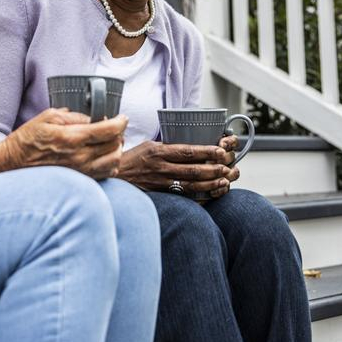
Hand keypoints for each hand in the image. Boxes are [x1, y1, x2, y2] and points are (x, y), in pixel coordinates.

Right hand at [0, 108, 125, 179]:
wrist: (13, 164)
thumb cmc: (28, 139)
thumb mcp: (48, 117)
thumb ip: (74, 116)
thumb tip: (93, 118)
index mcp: (72, 138)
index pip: (109, 130)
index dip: (120, 121)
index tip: (121, 117)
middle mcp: (80, 157)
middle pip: (115, 144)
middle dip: (118, 133)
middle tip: (114, 127)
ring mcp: (81, 171)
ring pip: (114, 161)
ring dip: (116, 149)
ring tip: (110, 142)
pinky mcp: (80, 180)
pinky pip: (106, 173)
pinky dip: (110, 163)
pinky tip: (103, 156)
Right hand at [117, 140, 237, 197]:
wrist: (113, 177)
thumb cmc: (131, 160)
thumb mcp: (148, 146)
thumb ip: (167, 146)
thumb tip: (190, 144)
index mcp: (158, 151)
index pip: (187, 151)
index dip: (207, 151)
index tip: (221, 151)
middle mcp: (161, 167)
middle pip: (193, 169)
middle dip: (214, 169)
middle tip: (229, 167)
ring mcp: (160, 182)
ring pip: (191, 184)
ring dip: (211, 183)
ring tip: (225, 180)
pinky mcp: (160, 194)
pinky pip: (184, 196)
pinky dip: (200, 196)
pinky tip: (211, 194)